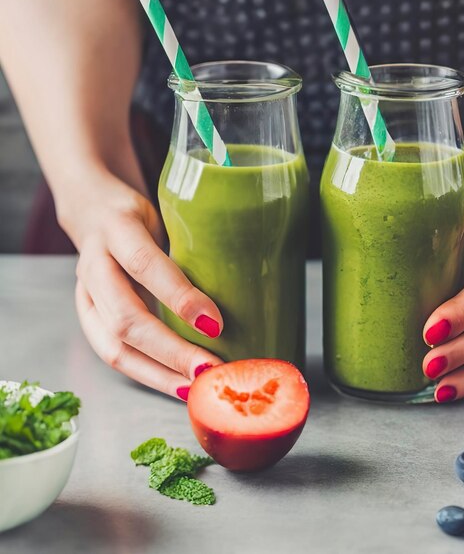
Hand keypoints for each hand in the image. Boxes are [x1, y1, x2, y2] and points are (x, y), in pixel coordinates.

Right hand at [68, 174, 223, 399]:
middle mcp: (94, 264)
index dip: (178, 296)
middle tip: (210, 370)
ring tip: (196, 387)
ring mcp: (85, 294)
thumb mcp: (168, 212)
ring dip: (158, 373)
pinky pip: (112, 355)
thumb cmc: (143, 213)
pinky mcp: (87, 318)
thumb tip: (246, 281)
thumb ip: (192, 242)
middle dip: (170, 350)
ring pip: (113, 346)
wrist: (91, 209)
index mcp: (116, 227)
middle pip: (125, 317)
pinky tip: (177, 385)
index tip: (215, 323)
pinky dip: (147, 375)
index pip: (144, 264)